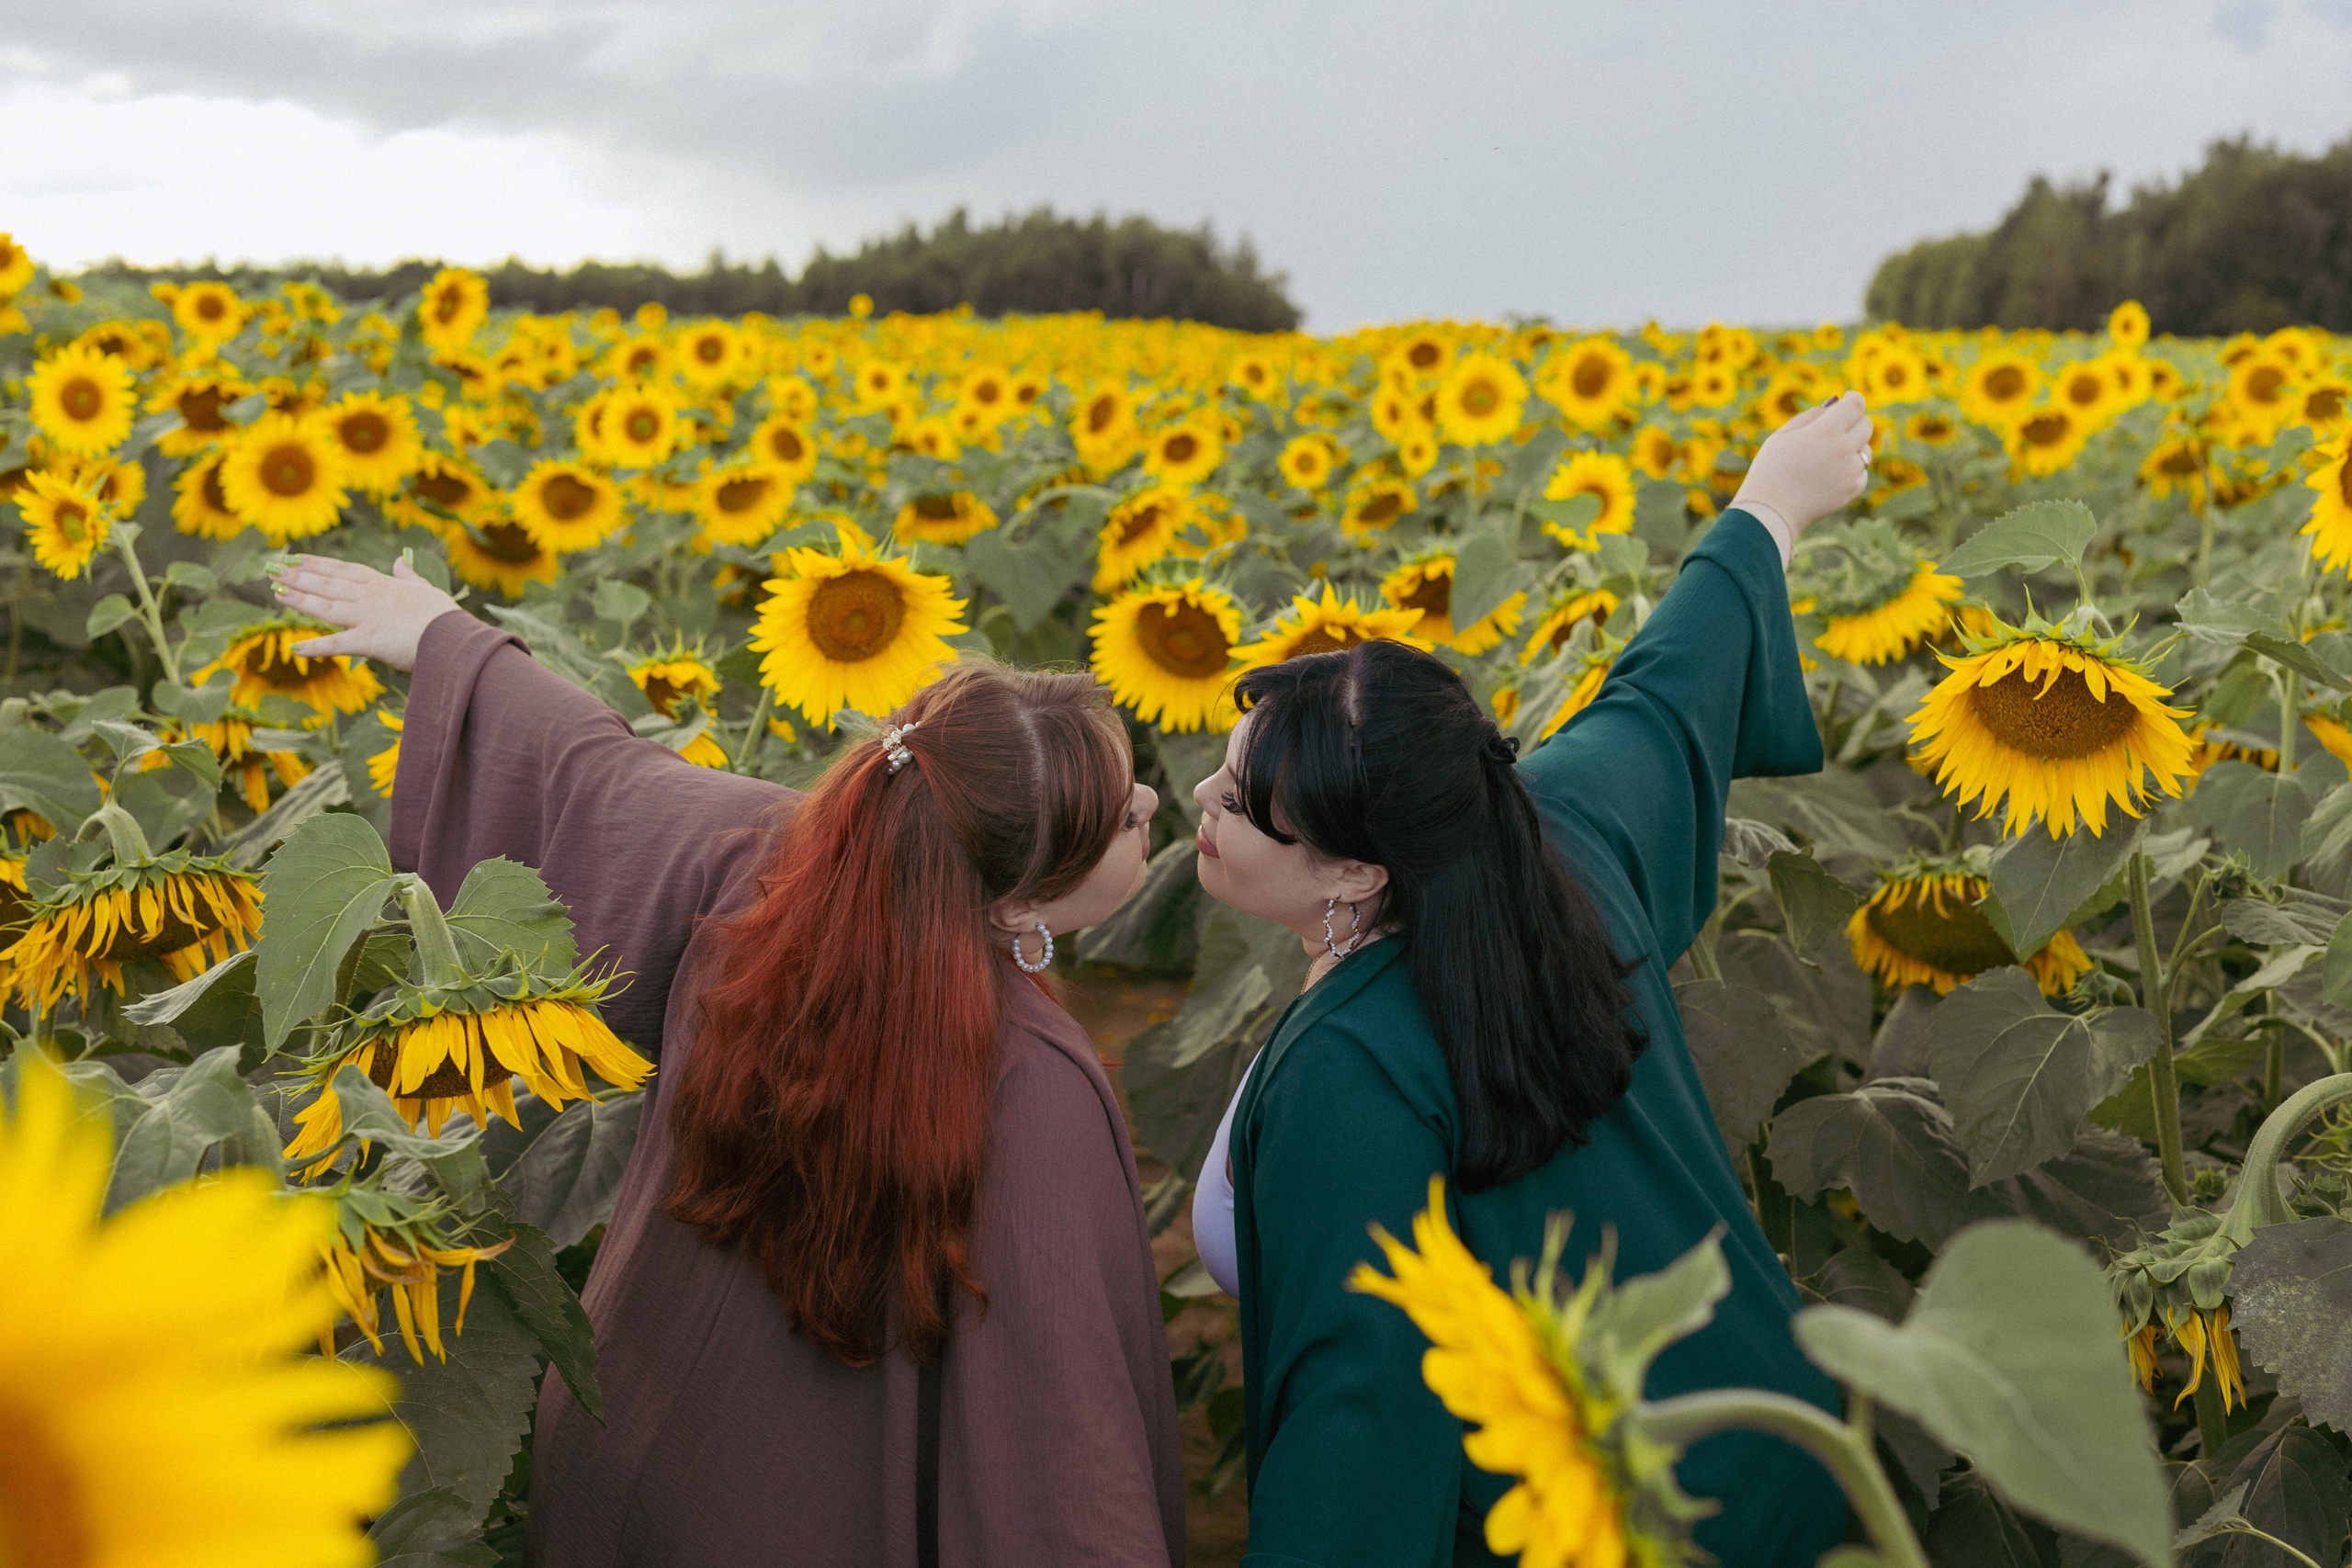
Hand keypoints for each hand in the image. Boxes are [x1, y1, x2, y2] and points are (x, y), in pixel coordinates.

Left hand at [268, 554, 458, 671]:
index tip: (294, 557)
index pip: (342, 570)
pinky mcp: (370, 641)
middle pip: (327, 584)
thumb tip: (400, 562)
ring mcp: (367, 618)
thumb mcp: (427, 591)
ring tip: (276, 592)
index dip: (316, 563)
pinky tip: (295, 647)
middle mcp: (369, 598)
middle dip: (298, 576)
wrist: (454, 638)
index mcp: (382, 585)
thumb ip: (409, 577)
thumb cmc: (444, 617)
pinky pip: (338, 645)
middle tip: (272, 570)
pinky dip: (316, 647)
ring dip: (299, 600)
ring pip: (325, 607)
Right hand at [1733, 391, 1872, 535]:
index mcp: (1826, 431)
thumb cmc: (1771, 469)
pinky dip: (1850, 470)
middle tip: (1837, 428)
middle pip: (1866, 425)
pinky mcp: (1852, 490)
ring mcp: (1850, 471)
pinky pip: (1861, 472)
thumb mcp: (1783, 435)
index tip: (1848, 398)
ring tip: (1828, 457)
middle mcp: (1844, 449)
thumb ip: (1811, 416)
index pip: (1855, 405)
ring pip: (1865, 450)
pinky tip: (1829, 475)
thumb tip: (1835, 404)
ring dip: (1852, 447)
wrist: (1771, 511)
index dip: (1853, 398)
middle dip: (1854, 422)